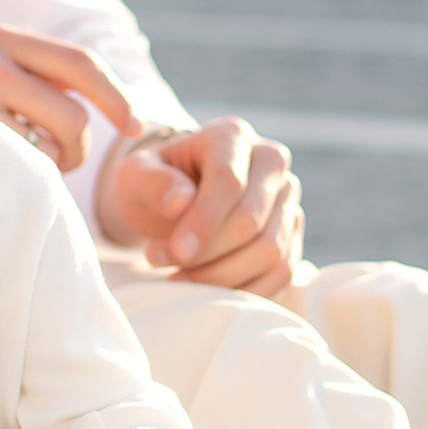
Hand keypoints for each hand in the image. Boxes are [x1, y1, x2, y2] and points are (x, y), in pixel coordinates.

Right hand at [0, 24, 139, 172]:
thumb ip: (35, 80)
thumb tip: (118, 109)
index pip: (79, 64)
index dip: (116, 98)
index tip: (137, 127)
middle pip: (71, 114)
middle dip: (80, 149)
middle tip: (64, 163)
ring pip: (46, 148)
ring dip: (47, 168)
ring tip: (17, 165)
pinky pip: (15, 168)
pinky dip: (18, 178)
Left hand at [97, 114, 302, 296]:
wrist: (173, 202)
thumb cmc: (153, 185)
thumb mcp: (135, 176)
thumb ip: (152, 182)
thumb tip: (180, 201)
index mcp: (231, 135)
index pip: (228, 181)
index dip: (203, 222)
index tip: (175, 252)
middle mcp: (270, 161)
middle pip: (251, 221)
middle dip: (206, 254)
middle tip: (160, 262)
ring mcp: (287, 198)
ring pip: (271, 252)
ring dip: (223, 277)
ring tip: (178, 277)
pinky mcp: (292, 233)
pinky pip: (282, 274)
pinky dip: (245, 292)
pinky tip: (208, 293)